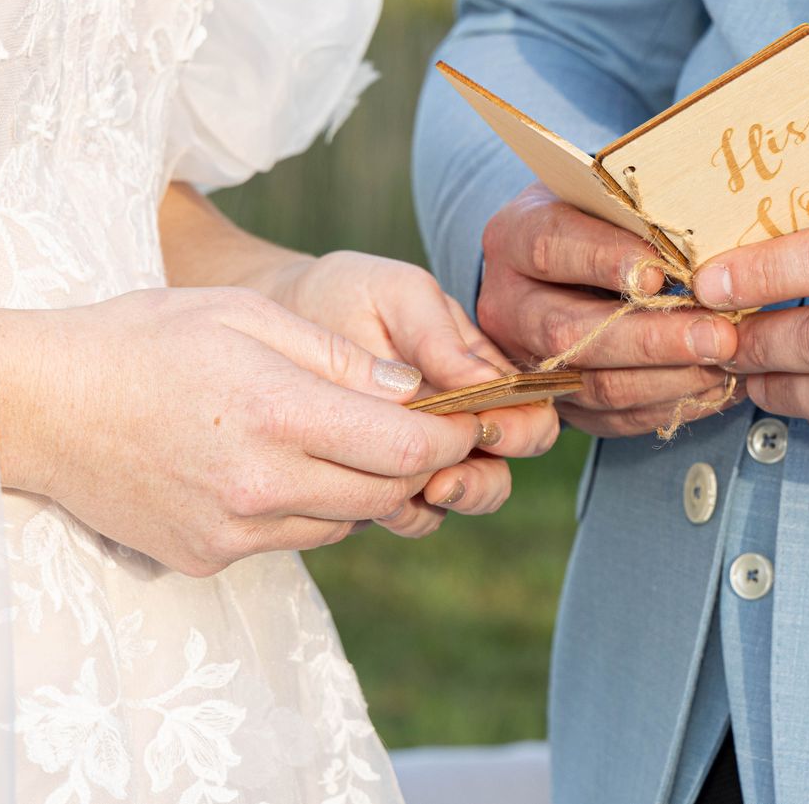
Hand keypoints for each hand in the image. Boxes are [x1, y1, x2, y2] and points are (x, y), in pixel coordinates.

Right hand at [0, 287, 492, 575]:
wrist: (40, 403)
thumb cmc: (145, 339)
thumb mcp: (246, 317)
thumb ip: (337, 358)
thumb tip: (412, 391)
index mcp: (277, 414)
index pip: (403, 449)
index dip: (448, 437)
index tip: (463, 419)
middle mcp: (259, 486)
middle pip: (384, 494)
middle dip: (414, 464)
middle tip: (414, 430)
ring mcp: (230, 531)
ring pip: (342, 523)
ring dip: (359, 488)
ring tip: (332, 440)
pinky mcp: (206, 557)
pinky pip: (288, 539)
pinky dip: (303, 510)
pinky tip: (270, 467)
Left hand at [251, 249, 560, 532]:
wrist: (279, 314)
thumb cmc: (346, 294)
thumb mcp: (397, 294)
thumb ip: (440, 335)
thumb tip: (488, 378)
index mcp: (480, 370)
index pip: (529, 410)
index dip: (519, 426)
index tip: (483, 425)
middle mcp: (461, 417)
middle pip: (505, 466)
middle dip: (485, 478)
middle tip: (446, 474)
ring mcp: (425, 452)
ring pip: (466, 497)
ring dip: (452, 499)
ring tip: (421, 488)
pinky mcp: (384, 478)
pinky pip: (415, 514)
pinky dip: (408, 513)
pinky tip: (381, 498)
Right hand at [477, 184, 741, 436]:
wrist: (564, 262)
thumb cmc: (597, 217)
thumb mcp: (604, 195)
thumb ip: (636, 213)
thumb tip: (700, 241)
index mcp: (513, 238)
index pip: (551, 249)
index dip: (605, 260)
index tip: (661, 272)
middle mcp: (509, 306)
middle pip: (569, 333)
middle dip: (652, 339)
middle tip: (718, 335)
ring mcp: (528, 362)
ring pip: (595, 385)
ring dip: (670, 379)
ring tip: (727, 362)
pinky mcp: (561, 402)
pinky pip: (615, 418)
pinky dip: (671, 405)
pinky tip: (716, 386)